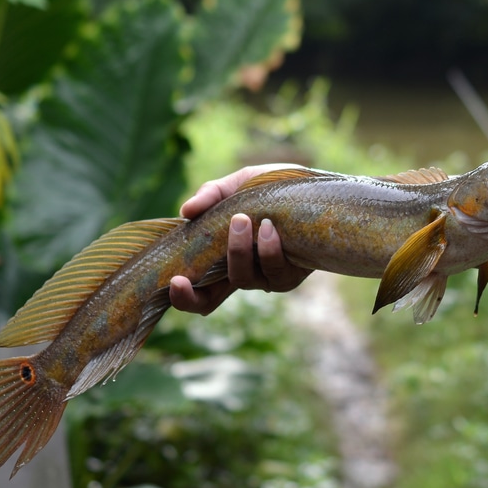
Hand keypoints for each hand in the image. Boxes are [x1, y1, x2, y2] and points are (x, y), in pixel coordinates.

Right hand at [169, 164, 311, 314]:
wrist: (315, 186)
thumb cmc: (271, 188)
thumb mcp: (237, 185)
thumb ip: (211, 195)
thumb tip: (186, 211)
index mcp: (218, 256)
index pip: (193, 288)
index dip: (180, 294)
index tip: (172, 280)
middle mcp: (239, 272)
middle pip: (207, 303)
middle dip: (191, 295)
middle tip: (180, 276)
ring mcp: (265, 277)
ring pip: (241, 279)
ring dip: (237, 250)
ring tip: (242, 218)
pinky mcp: (291, 275)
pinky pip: (274, 271)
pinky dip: (268, 249)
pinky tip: (269, 227)